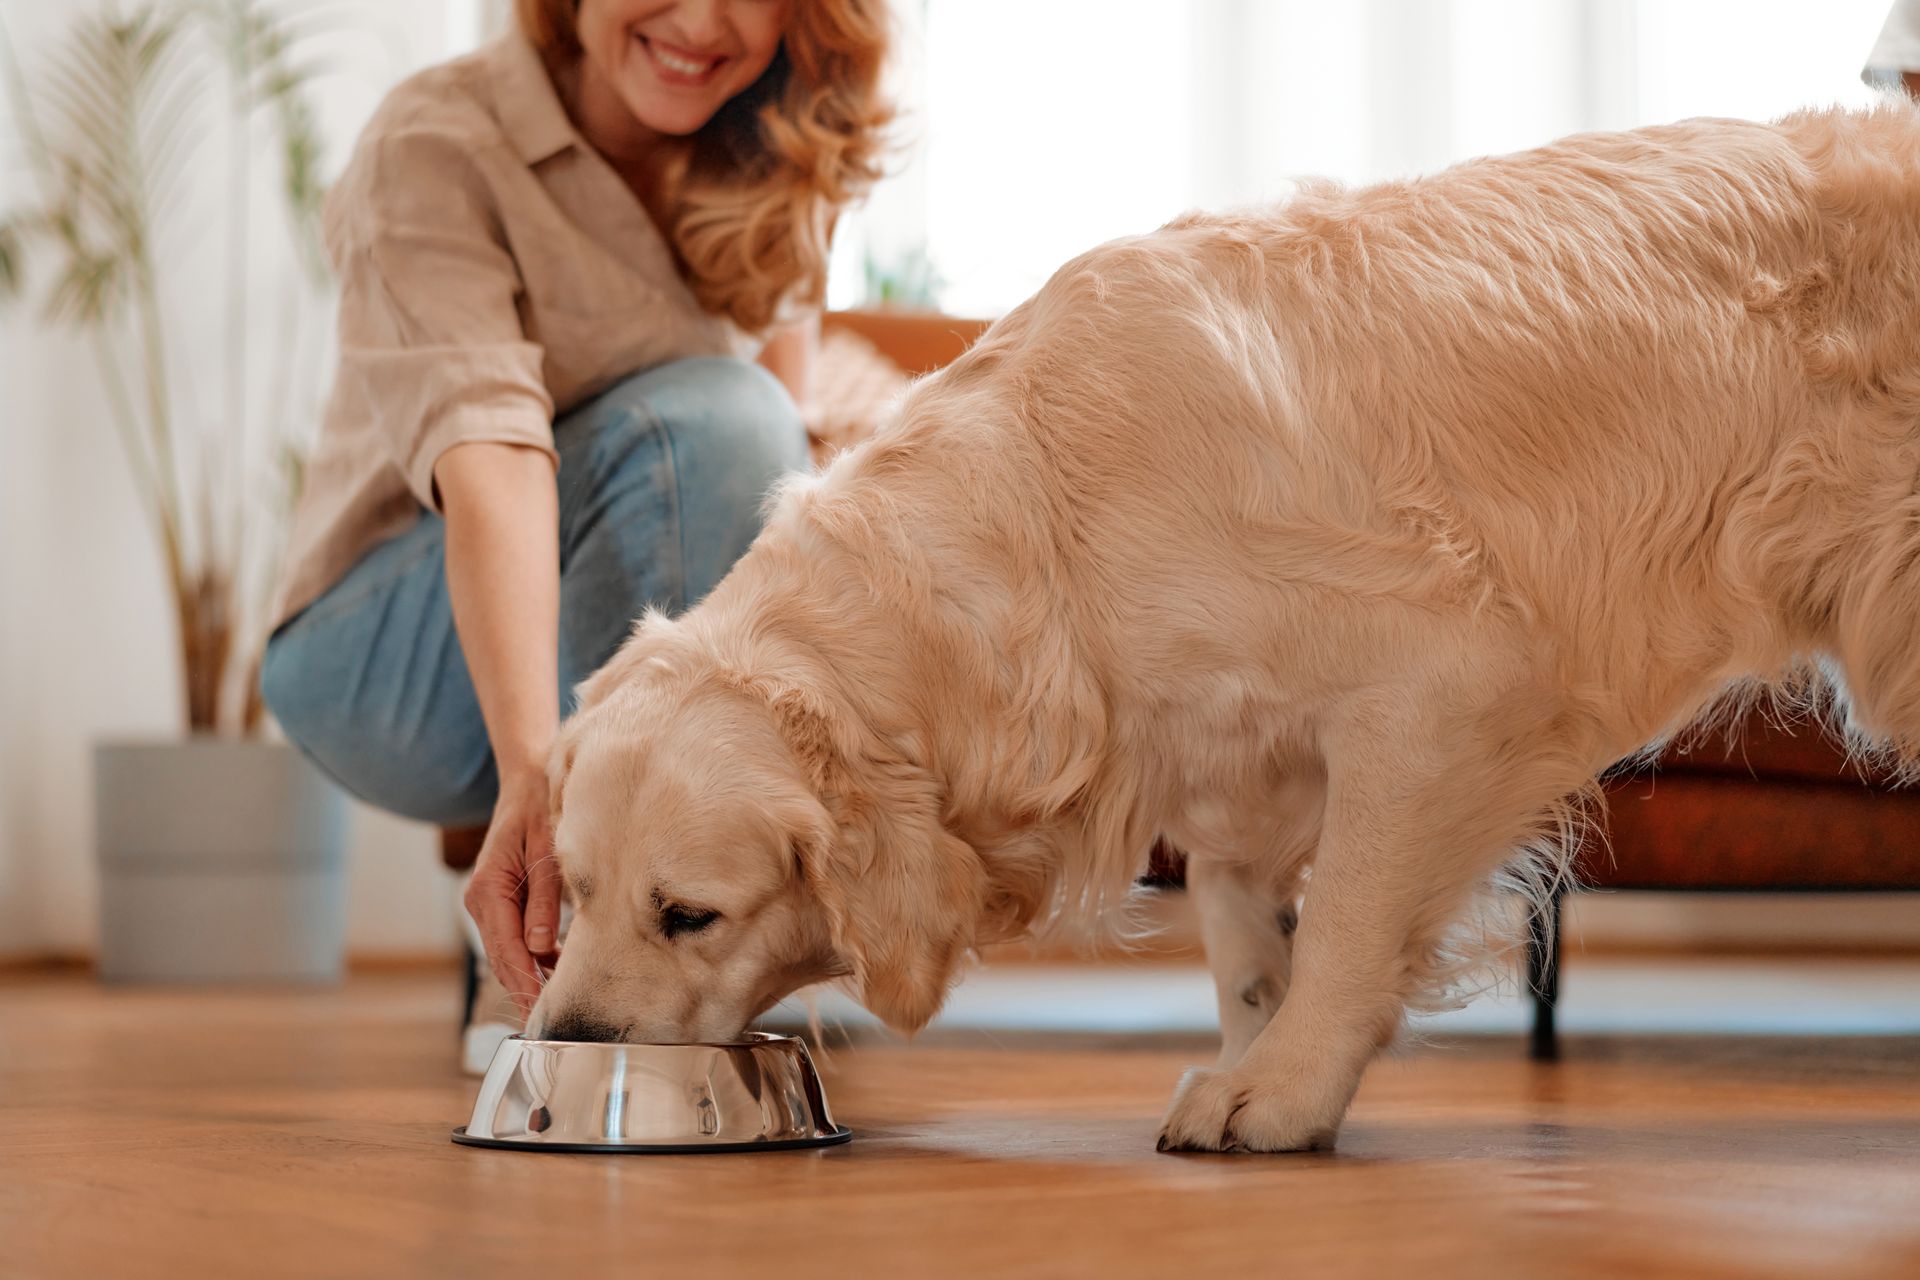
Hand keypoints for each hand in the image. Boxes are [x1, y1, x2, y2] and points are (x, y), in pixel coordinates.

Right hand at [462, 770, 562, 1014]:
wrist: (527, 781)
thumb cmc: (541, 809)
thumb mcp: (546, 851)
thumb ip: (545, 900)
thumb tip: (540, 948)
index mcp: (488, 888)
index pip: (506, 948)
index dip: (525, 981)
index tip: (542, 1009)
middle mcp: (481, 900)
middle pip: (503, 958)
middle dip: (525, 989)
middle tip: (552, 1022)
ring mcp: (487, 903)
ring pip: (507, 952)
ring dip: (530, 975)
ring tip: (558, 1002)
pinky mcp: (500, 903)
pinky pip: (513, 938)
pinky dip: (533, 956)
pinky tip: (558, 968)